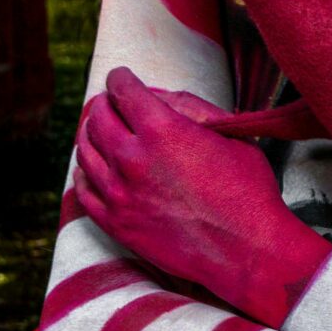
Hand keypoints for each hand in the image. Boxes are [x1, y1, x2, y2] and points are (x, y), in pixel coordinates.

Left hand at [73, 67, 318, 314]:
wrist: (248, 252)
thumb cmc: (248, 190)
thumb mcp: (230, 135)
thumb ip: (190, 108)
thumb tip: (156, 96)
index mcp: (163, 130)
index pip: (123, 89)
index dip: (121, 78)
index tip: (122, 78)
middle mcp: (133, 158)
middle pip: (98, 116)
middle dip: (105, 103)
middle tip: (111, 102)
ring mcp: (120, 194)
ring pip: (84, 150)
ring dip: (90, 133)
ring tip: (99, 129)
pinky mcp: (116, 224)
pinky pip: (83, 189)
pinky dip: (84, 171)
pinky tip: (91, 167)